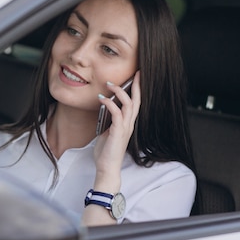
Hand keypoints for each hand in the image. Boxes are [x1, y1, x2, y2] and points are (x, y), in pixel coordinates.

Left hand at [92, 72, 140, 197]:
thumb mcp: (108, 132)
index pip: (135, 103)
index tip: (137, 77)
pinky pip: (116, 113)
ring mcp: (125, 127)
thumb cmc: (106, 151)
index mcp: (128, 123)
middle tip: (135, 72)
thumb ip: (109, 121)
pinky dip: (109, 103)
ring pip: (128, 104)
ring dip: (118, 91)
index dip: (137, 89)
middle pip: (137, 100)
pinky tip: (101, 99)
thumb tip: (104, 109)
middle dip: (136, 85)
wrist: (107, 167)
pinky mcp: (118, 131)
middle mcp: (130, 124)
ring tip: (109, 84)